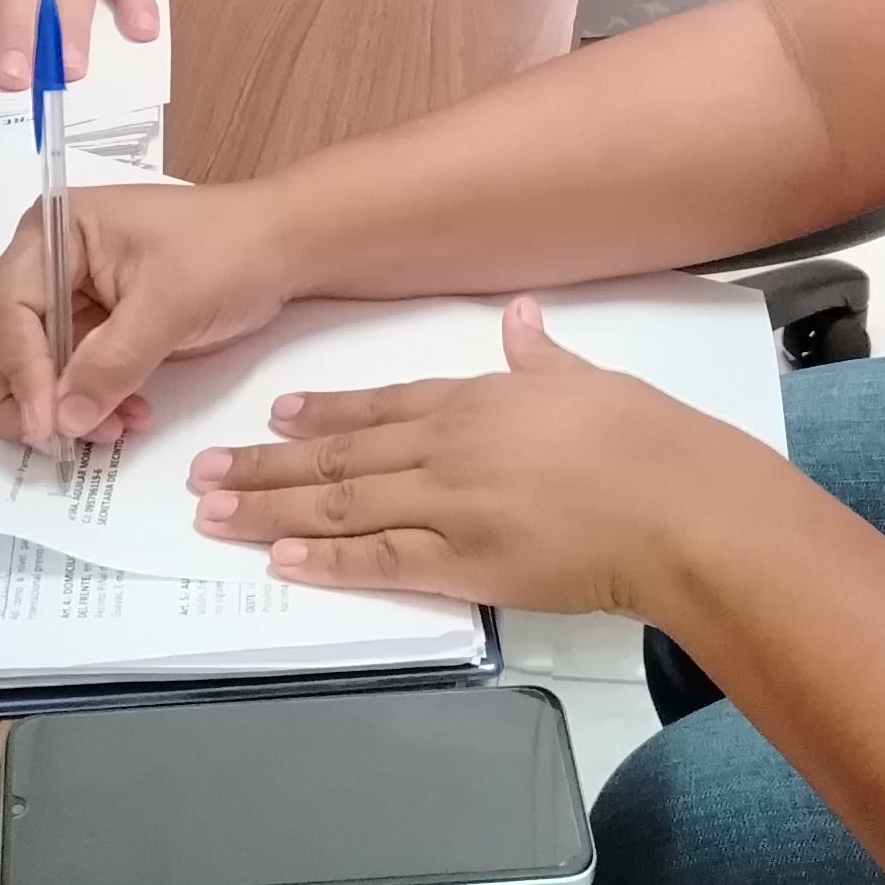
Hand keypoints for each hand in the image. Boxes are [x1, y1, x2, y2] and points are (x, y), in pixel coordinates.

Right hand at [0, 182, 307, 452]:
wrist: (283, 248)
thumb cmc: (229, 252)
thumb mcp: (170, 305)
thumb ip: (111, 364)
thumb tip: (63, 421)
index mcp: (54, 232)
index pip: (5, 309)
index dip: (19, 371)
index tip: (45, 424)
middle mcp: (46, 260)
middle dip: (23, 395)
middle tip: (55, 442)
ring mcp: (69, 294)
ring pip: (30, 365)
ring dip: (60, 407)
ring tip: (112, 429)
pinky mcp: (94, 325)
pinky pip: (68, 374)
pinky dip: (87, 403)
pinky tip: (127, 417)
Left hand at [187, 302, 764, 617]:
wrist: (679, 507)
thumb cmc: (648, 440)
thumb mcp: (590, 378)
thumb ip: (541, 355)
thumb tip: (520, 318)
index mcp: (477, 399)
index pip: (381, 406)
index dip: (322, 414)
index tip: (274, 418)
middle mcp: (447, 449)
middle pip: (340, 459)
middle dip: (266, 467)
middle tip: (204, 473)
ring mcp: (450, 508)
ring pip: (341, 509)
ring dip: (272, 511)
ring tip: (215, 514)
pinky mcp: (464, 566)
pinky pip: (380, 563)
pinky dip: (327, 562)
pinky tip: (281, 561)